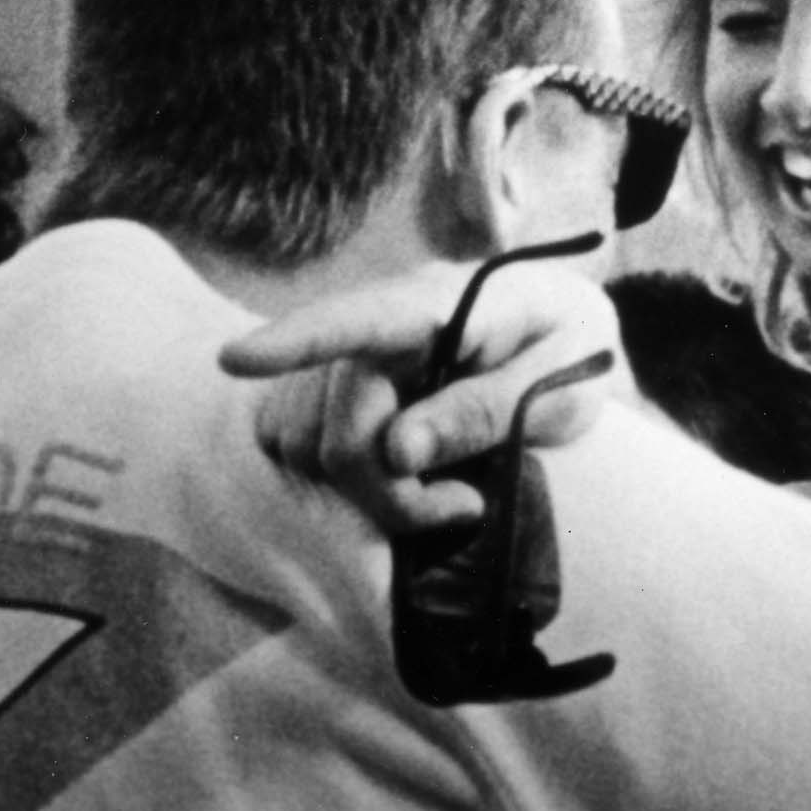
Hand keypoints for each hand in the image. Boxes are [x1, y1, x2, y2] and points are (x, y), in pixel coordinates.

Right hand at [222, 252, 624, 538]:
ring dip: (369, 491)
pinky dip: (338, 477)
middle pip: (340, 428)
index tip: (234, 359)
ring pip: (311, 445)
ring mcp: (355, 357)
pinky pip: (297, 444)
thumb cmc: (576, 348)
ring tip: (445, 491)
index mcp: (444, 303)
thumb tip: (398, 451)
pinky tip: (397, 473)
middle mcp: (384, 324)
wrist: (573, 329)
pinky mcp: (338, 388)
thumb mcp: (564, 379)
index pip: (359, 320)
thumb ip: (486, 410)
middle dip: (388, 490)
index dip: (296, 341)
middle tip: (463, 506)